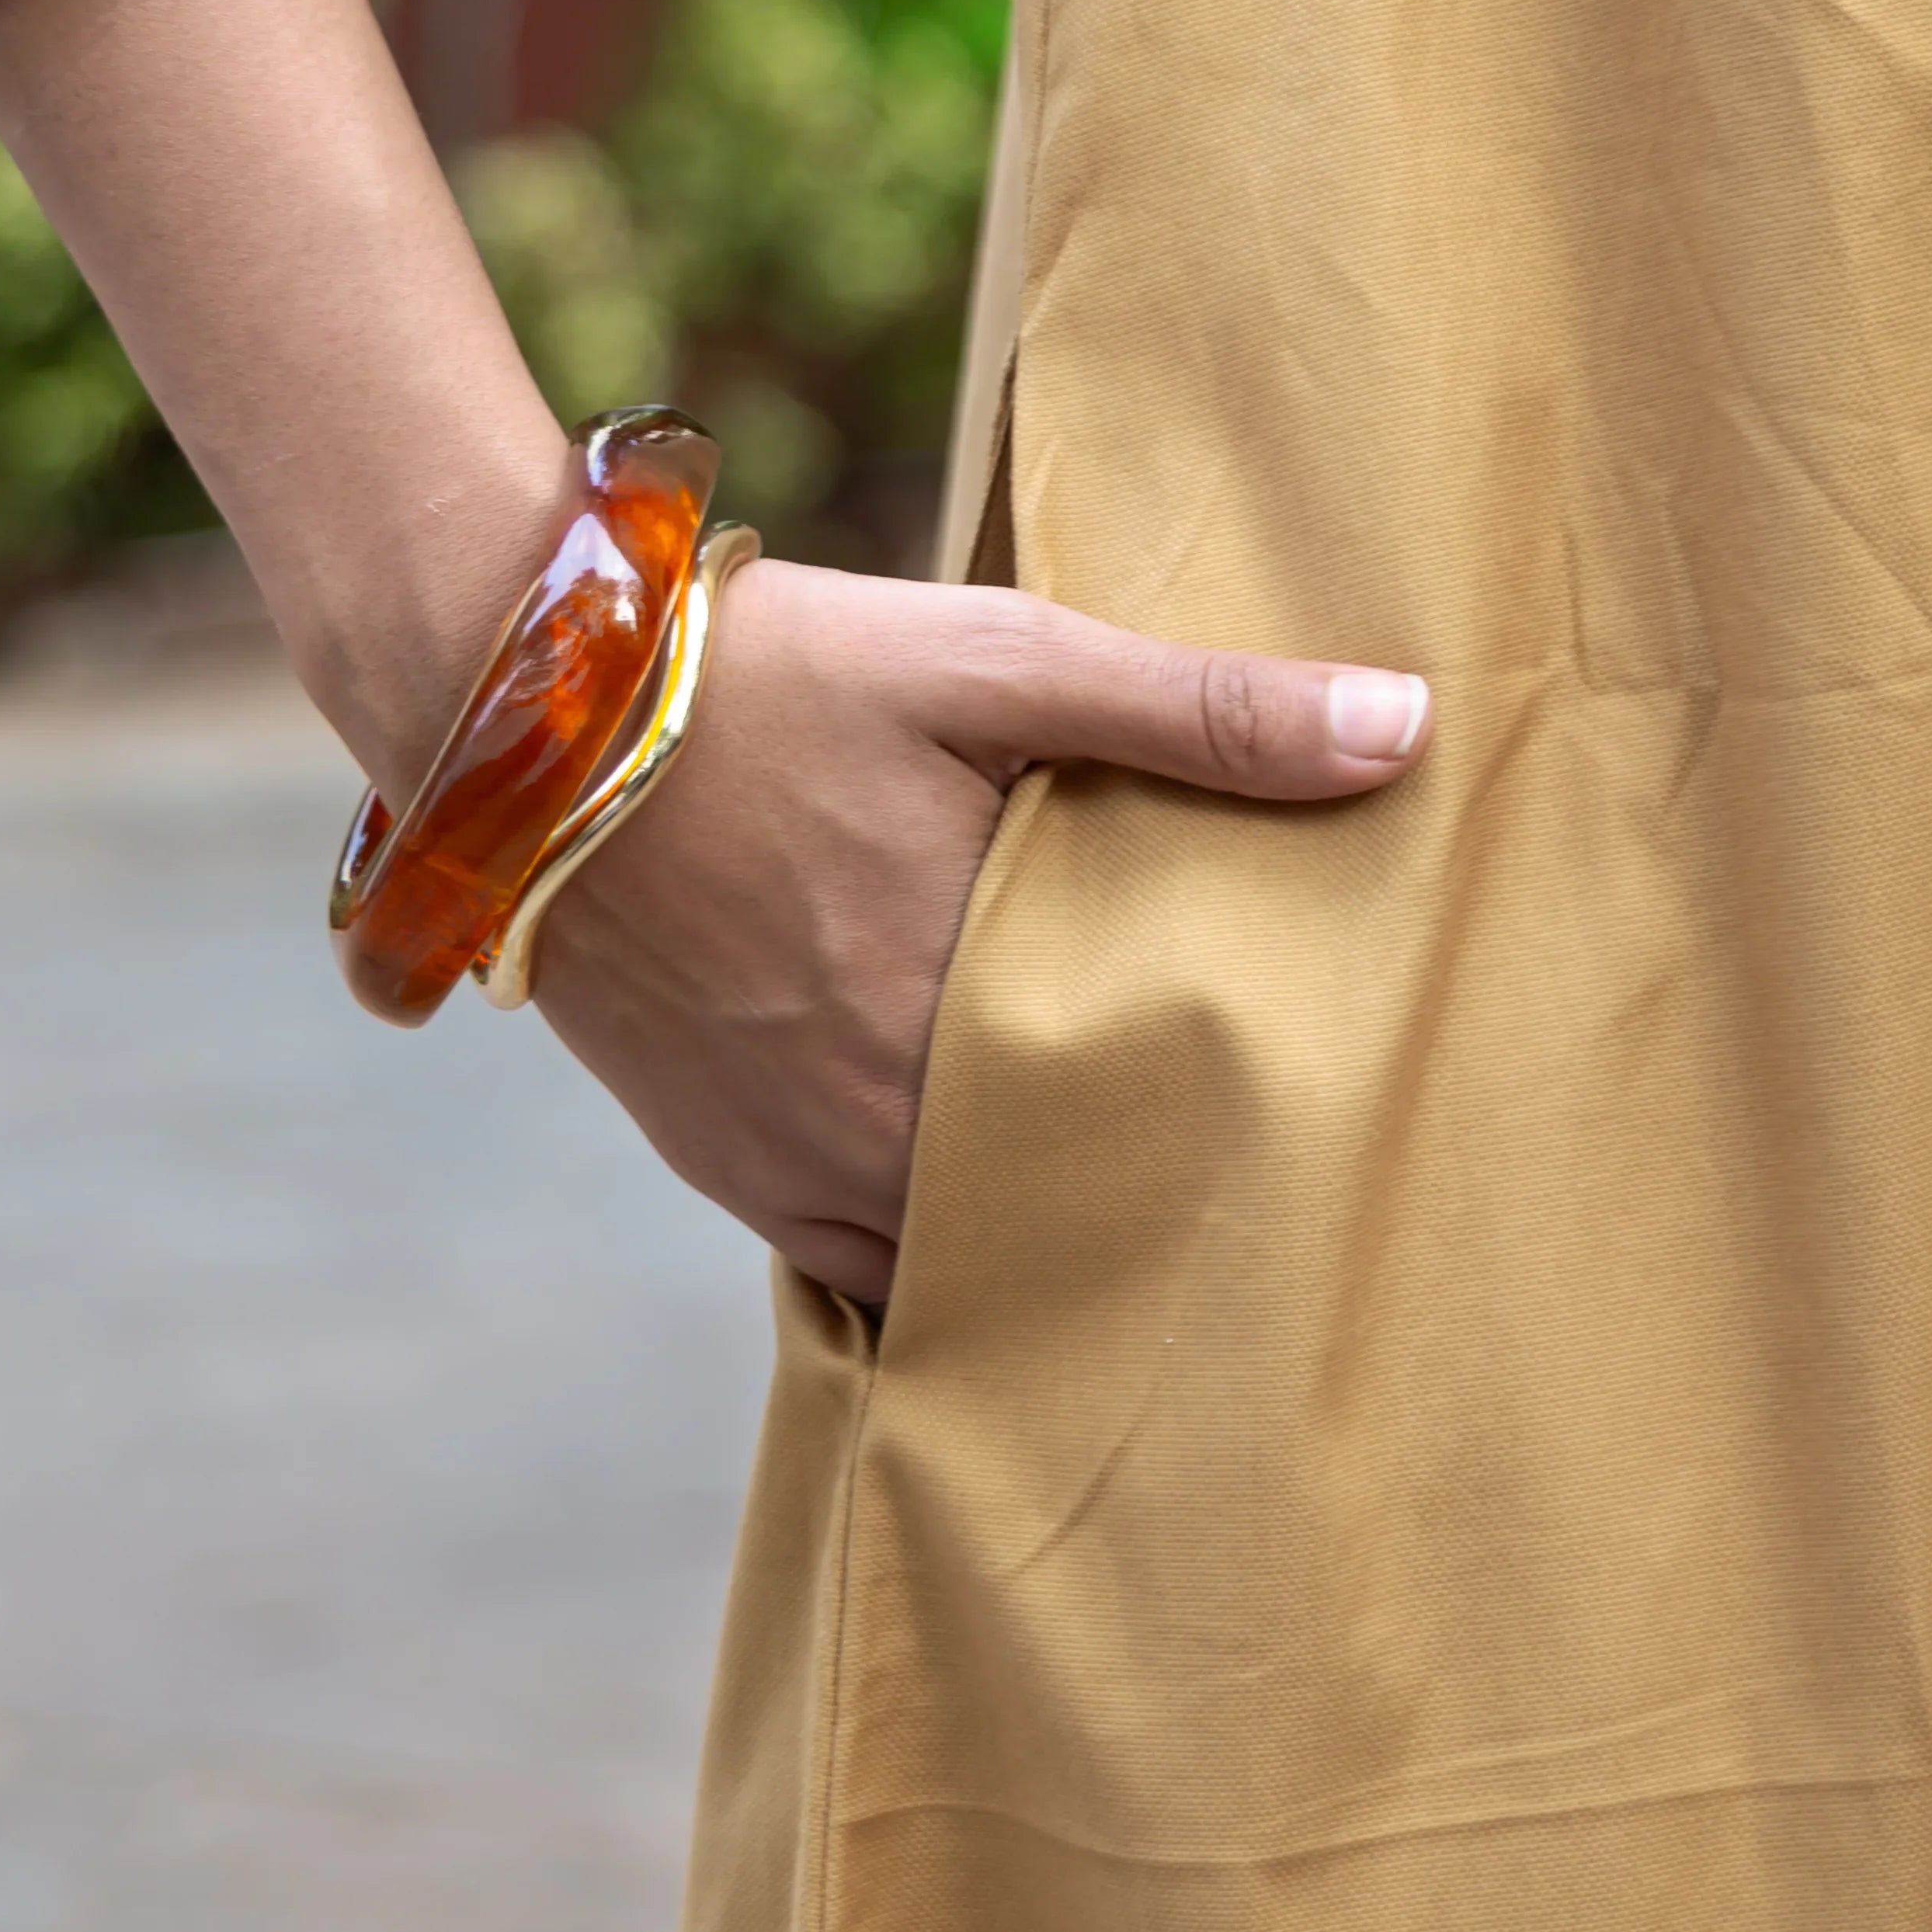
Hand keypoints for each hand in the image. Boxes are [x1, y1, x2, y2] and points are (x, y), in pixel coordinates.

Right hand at [527, 557, 1430, 1302]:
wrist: (524, 714)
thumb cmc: (773, 676)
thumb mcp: (994, 659)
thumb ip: (1200, 707)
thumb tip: (1407, 725)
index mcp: (966, 1017)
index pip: (1152, 1164)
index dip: (1242, 1184)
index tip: (1326, 1174)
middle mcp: (873, 1125)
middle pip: (1058, 1237)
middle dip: (1151, 1231)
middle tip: (1265, 1221)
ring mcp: (786, 1159)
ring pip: (954, 1271)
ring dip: (1039, 1254)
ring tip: (1142, 1233)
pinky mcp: (718, 1158)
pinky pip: (847, 1267)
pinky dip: (924, 1261)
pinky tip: (992, 1230)